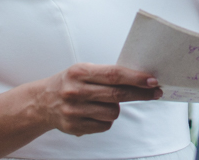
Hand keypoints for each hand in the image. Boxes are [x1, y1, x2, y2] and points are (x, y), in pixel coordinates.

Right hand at [37, 63, 160, 136]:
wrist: (42, 102)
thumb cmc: (70, 83)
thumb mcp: (83, 71)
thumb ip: (106, 74)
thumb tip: (139, 78)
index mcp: (79, 72)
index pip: (114, 74)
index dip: (136, 78)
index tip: (153, 80)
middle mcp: (76, 91)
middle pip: (117, 94)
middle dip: (140, 93)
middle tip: (155, 92)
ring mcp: (74, 110)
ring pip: (113, 112)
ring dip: (116, 108)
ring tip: (106, 102)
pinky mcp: (74, 127)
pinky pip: (104, 125)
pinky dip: (105, 120)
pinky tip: (95, 113)